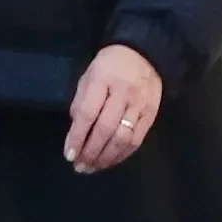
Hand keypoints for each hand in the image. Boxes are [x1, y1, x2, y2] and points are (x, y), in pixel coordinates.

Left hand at [65, 44, 162, 173]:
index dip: (77, 137)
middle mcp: (123, 94)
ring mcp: (140, 105)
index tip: (69, 154)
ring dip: (106, 158)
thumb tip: (76, 131)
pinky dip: (123, 155)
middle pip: (106, 130)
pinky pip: (137, 140)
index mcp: (103, 81)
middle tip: (79, 167)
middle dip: (90, 152)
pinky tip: (111, 161)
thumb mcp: (89, 75)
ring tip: (93, 168)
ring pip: (123, 139)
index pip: (87, 114)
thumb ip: (81, 101)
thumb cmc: (110, 65)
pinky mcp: (152, 114)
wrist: (145, 53)